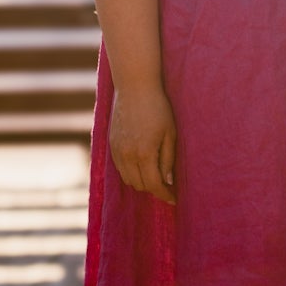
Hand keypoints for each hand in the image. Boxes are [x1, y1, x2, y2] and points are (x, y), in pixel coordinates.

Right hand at [108, 83, 176, 204]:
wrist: (134, 87)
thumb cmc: (158, 108)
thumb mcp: (170, 133)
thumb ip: (168, 159)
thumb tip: (168, 181)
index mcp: (144, 153)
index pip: (154, 185)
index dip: (165, 194)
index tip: (174, 198)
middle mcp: (127, 155)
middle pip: (140, 185)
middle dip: (154, 188)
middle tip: (167, 185)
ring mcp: (116, 150)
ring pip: (128, 179)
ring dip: (141, 182)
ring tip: (155, 175)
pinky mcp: (111, 144)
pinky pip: (119, 168)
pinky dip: (130, 172)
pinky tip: (141, 165)